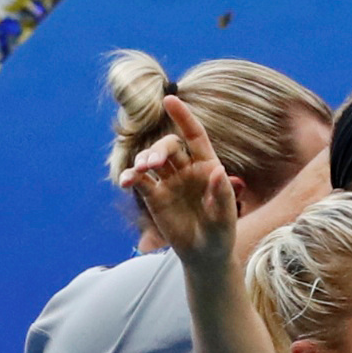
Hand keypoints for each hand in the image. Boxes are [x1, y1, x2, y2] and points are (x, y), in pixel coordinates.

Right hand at [119, 96, 242, 267]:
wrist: (205, 254)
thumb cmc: (221, 232)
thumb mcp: (226, 215)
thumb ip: (222, 193)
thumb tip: (217, 170)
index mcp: (208, 166)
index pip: (195, 135)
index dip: (183, 117)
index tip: (169, 98)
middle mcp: (186, 169)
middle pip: (168, 147)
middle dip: (158, 150)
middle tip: (152, 163)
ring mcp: (168, 181)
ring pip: (150, 161)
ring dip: (142, 161)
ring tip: (139, 171)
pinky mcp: (154, 196)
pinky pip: (139, 181)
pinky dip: (130, 178)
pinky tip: (126, 181)